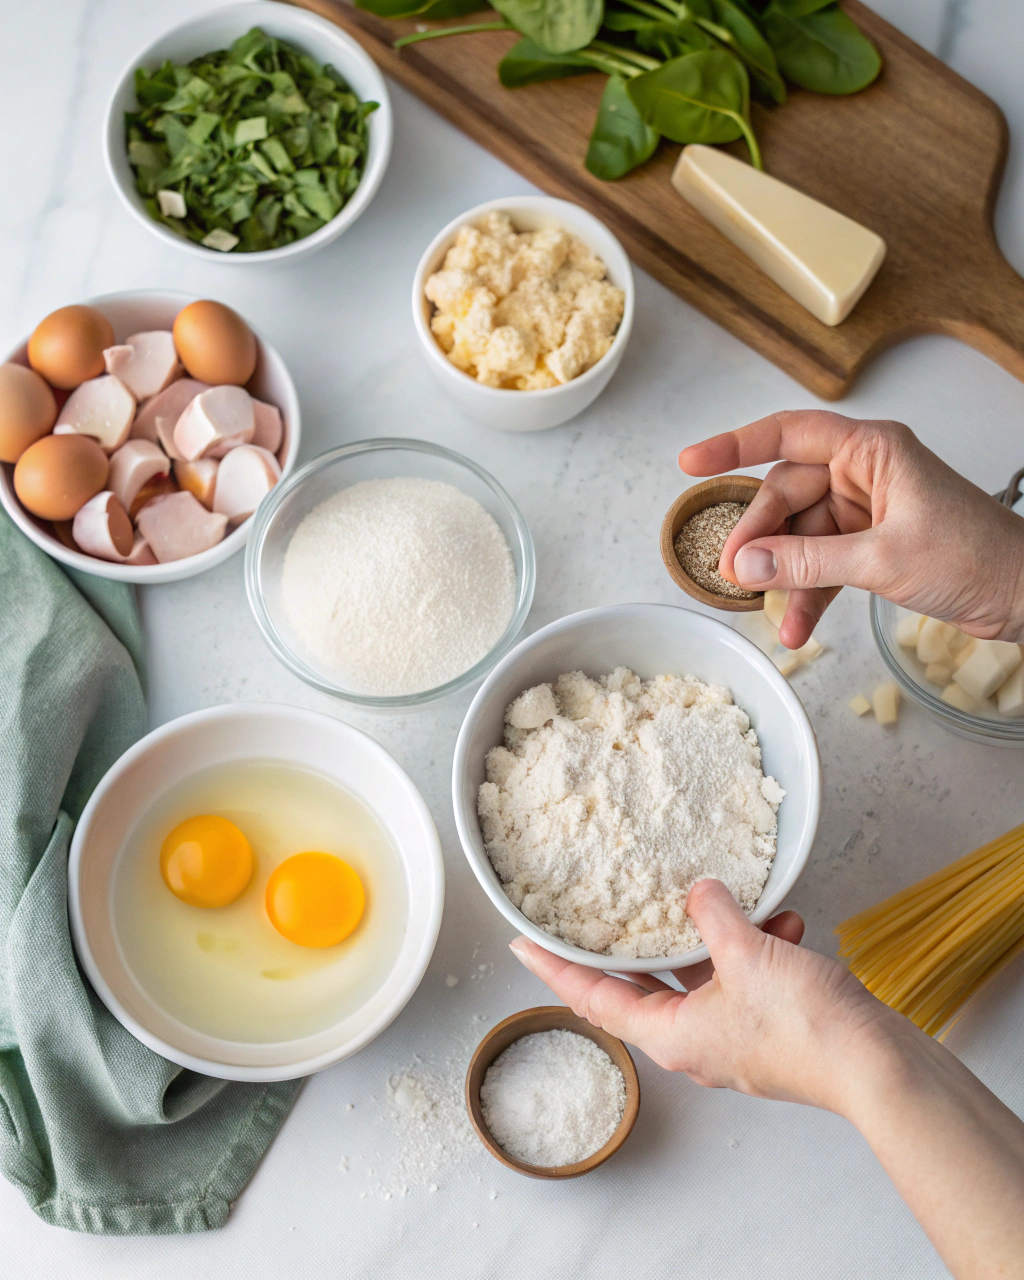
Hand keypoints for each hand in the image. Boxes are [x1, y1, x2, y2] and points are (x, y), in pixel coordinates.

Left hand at [510, 878, 895, 1113]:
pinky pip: (747, 975)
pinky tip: (780, 920)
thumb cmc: (806, 1028)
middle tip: (608, 901)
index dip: (555, 968)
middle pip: (646, 982)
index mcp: (671, 1035)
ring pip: (703, 972)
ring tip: (726, 900)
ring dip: (714, 933)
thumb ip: (712, 916)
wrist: (878, 1066)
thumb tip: (698, 892)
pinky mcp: (770, 1025)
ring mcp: (734, 1034)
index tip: (521, 943)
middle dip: (638, 937)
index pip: (593, 998)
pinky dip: (759, 945)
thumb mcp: (746, 955)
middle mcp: (695, 1039)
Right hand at [678, 410, 1023, 648]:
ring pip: (800, 536)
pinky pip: (822, 564)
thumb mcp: (882, 559)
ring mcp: (866, 510)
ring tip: (766, 611)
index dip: (735, 445)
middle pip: (786, 494)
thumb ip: (808, 561)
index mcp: (871, 450)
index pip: (788, 434)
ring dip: (784, 577)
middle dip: (760, 537)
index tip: (690, 463)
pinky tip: (796, 627)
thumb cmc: (976, 557)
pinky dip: (808, 594)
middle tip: (733, 572)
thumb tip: (746, 565)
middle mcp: (864, 472)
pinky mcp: (871, 545)